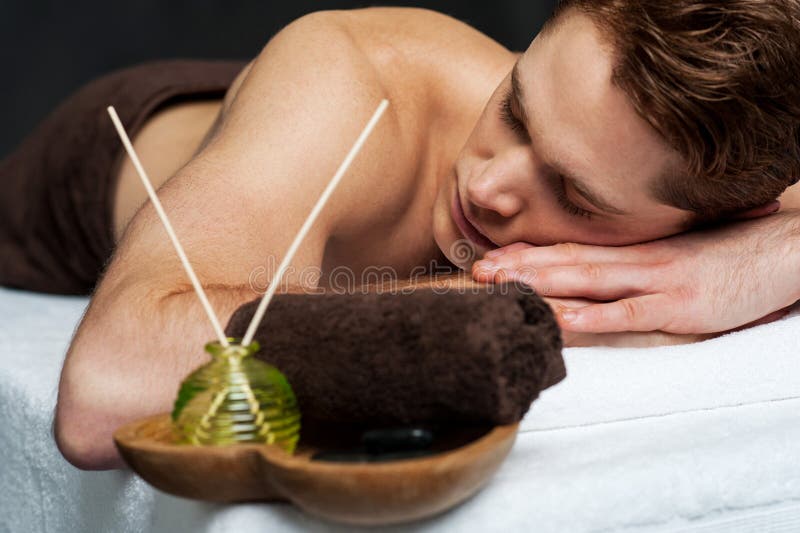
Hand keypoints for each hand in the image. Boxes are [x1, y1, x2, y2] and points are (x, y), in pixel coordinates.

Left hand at [472, 210, 799, 333]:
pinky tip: (563, 319)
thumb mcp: (680, 251)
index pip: (573, 248)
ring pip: (589, 281)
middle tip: (477, 271)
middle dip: (520, 267)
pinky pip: (630, 313)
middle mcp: (639, 260)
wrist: (788, 249)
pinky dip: (594, 317)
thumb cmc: (734, 252)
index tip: (491, 257)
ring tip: (500, 288)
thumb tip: (606, 269)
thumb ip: (642, 260)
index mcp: (637, 249)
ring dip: (541, 284)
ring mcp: (658, 281)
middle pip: (568, 261)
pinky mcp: (682, 306)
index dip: (529, 253)